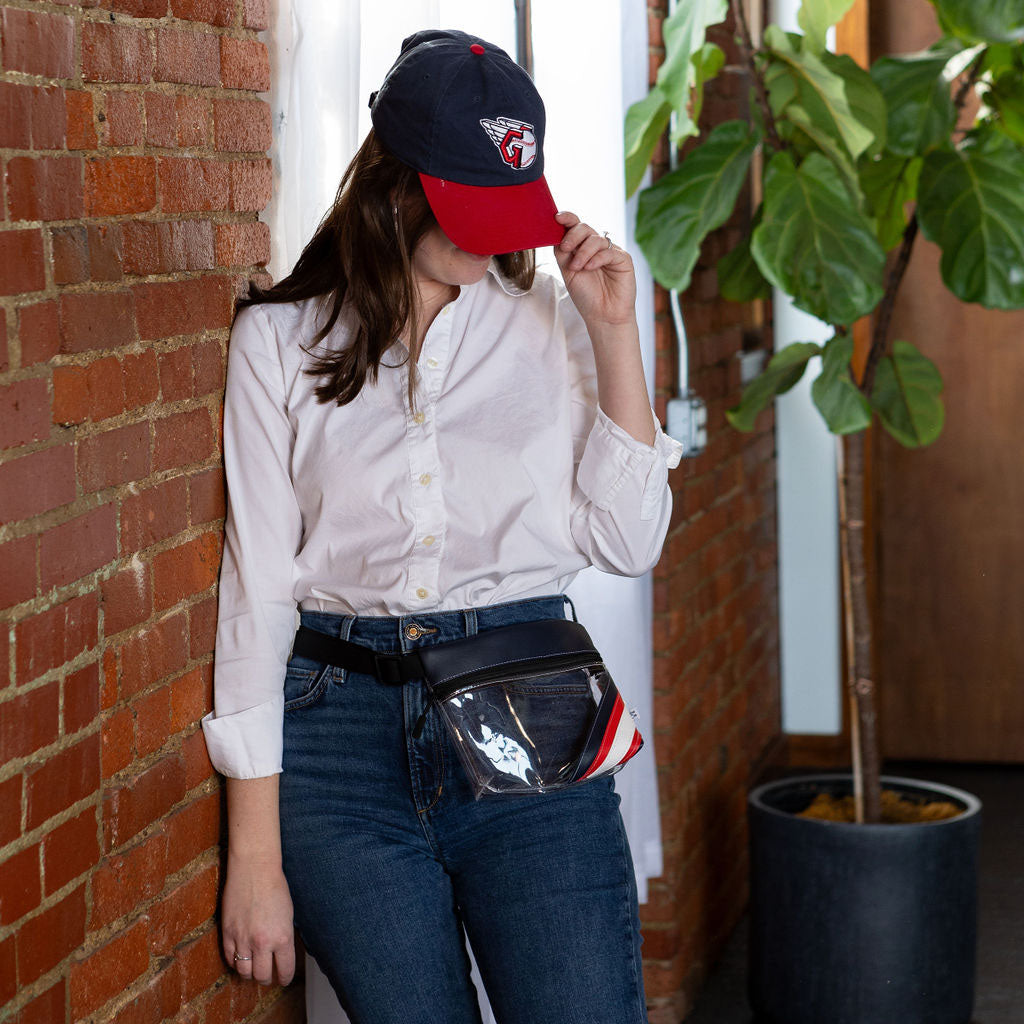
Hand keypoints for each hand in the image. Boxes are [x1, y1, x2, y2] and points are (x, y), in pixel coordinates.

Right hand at [222, 854, 295, 985]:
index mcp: (282, 937)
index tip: (283, 979)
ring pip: (244, 972)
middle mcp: (263, 942)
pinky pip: (230, 959)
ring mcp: (243, 939)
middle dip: (266, 978)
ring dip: (250, 973)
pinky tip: (241, 958)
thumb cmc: (275, 887)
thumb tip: (281, 955)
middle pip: (262, 976)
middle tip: (268, 976)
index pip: (284, 970)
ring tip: (254, 969)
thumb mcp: (288, 915)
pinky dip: (235, 963)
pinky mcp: (228, 933)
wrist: (254, 869)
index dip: (284, 978)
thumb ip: (284, 937)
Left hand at [553, 211, 636, 327]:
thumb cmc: (586, 296)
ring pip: (595, 239)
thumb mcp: (568, 272)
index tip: (557, 217)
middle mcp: (596, 247)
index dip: (567, 219)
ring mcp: (610, 252)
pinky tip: (590, 268)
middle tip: (566, 248)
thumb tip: (555, 233)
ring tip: (577, 268)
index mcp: (582, 248)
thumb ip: (562, 253)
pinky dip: (596, 258)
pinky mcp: (623, 259)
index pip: (575, 227)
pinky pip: (608, 251)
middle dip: (573, 235)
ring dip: (583, 252)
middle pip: (584, 228)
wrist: (602, 316)